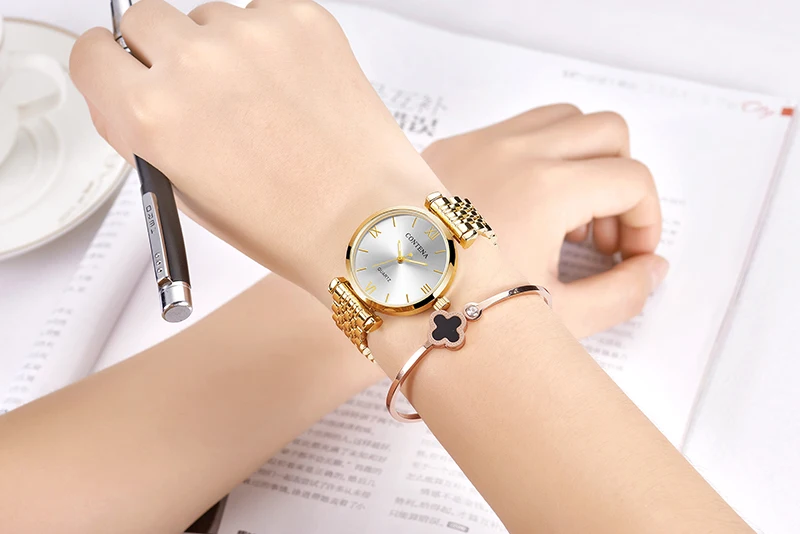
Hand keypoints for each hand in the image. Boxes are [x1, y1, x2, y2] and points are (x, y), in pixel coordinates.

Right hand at [69, 0, 439, 299]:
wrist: (367, 221)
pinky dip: (270, 43)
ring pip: (208, 16)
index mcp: (151, 115)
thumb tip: (124, 88)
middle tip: (200, 93)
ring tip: (263, 104)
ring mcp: (252, 35)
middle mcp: (196, 64)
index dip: (111, 70)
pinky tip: (294, 90)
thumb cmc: (288, 224)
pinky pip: (262, 13)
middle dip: (162, 53)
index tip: (128, 75)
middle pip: (143, 18)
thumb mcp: (184, 193)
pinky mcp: (302, 19)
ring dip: (222, 49)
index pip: (91, 52)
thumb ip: (141, 130)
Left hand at [423, 104, 664, 336]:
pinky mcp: (453, 146)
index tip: (627, 258)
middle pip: (608, 132)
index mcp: (545, 190)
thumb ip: (621, 295)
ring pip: (563, 118)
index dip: (646, 222)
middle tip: (599, 237)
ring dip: (582, 159)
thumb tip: (652, 268)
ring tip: (564, 221)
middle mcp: (515, 151)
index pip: (633, 181)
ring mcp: (480, 142)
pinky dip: (539, 154)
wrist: (382, 303)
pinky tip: (524, 209)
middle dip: (620, 182)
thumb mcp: (553, 318)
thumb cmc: (455, 314)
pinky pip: (517, 128)